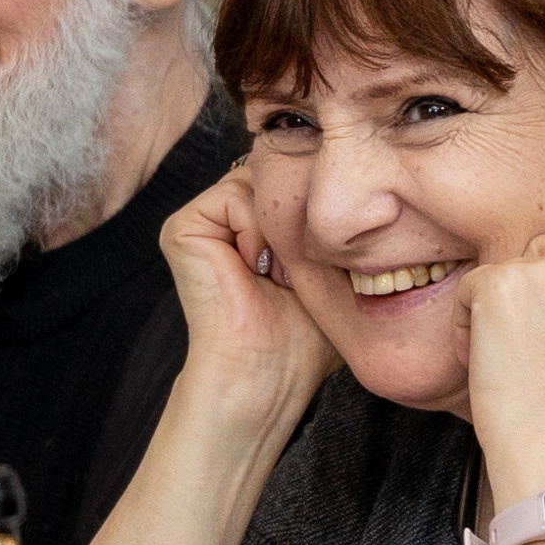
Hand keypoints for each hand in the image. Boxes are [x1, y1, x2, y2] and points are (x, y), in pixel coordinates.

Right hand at [163, 168, 337, 423]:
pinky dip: (256, 233)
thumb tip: (362, 185)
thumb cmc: (303, 336)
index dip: (315, 209)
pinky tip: (254, 270)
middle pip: (276, 173)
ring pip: (258, 181)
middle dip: (298, 215)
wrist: (267, 371)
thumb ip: (334, 225)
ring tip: (275, 274)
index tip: (316, 260)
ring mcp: (202, 221)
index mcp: (254, 226)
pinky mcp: (182, 228)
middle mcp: (225, 219)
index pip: (291, 179)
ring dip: (280, 229)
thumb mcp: (330, 268)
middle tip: (292, 272)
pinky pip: (234, 195)